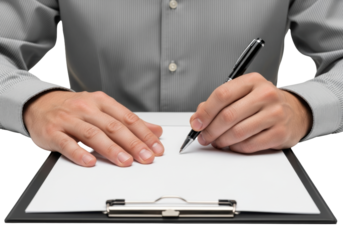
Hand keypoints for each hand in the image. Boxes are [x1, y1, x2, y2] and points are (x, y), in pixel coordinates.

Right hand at [23, 90, 163, 166]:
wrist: (40, 103)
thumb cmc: (75, 109)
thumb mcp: (103, 109)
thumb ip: (128, 121)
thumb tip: (155, 131)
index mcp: (101, 102)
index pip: (128, 118)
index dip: (144, 134)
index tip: (156, 148)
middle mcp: (86, 108)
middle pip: (113, 127)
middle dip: (133, 143)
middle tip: (146, 157)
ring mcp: (69, 119)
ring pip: (93, 134)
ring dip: (111, 149)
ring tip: (125, 161)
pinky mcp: (52, 131)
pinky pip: (67, 143)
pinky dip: (79, 152)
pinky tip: (90, 162)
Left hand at [190, 73, 312, 152]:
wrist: (294, 111)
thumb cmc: (263, 103)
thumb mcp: (242, 94)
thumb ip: (218, 103)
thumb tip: (198, 118)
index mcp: (252, 81)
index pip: (222, 94)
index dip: (205, 111)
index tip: (197, 123)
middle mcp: (265, 94)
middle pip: (228, 115)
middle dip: (210, 130)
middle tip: (203, 137)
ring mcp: (275, 113)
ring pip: (237, 132)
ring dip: (221, 141)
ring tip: (216, 142)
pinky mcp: (280, 132)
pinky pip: (249, 145)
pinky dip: (236, 148)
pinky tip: (233, 145)